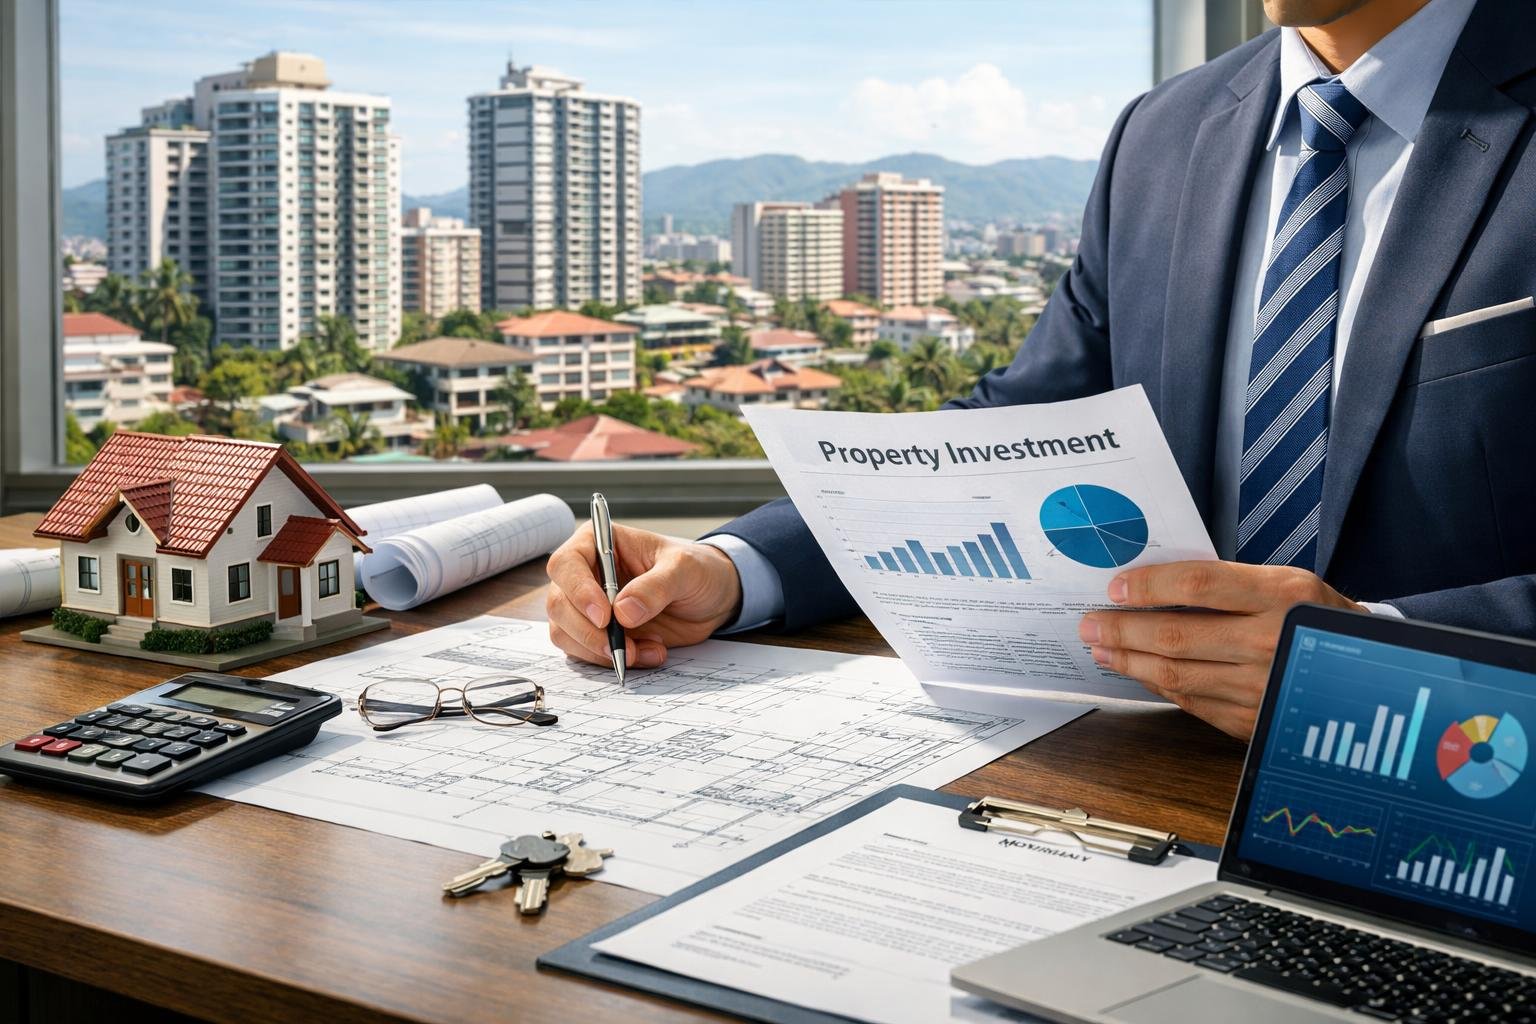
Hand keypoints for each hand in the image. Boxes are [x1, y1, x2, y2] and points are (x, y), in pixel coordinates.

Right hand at [545, 523, 743, 670]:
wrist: (713, 599)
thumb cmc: (697, 570)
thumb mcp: (685, 570)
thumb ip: (656, 587)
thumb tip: (622, 612)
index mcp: (599, 544)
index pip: (566, 564)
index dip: (578, 591)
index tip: (604, 616)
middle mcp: (586, 574)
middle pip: (559, 604)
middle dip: (587, 632)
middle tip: (621, 647)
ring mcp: (588, 607)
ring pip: (565, 633)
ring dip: (600, 651)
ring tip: (646, 651)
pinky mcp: (597, 634)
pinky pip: (585, 653)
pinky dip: (611, 661)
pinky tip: (649, 654)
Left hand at [1078, 561, 1361, 738]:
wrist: (1371, 674)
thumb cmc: (1316, 619)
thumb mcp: (1287, 585)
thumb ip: (1229, 585)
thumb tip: (1154, 586)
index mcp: (1284, 596)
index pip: (1199, 586)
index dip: (1150, 586)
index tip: (1115, 588)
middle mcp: (1272, 642)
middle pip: (1178, 636)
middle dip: (1123, 629)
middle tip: (1090, 623)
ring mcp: (1263, 686)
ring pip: (1177, 674)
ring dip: (1130, 660)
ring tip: (1103, 647)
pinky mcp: (1255, 720)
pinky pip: (1192, 702)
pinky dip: (1157, 684)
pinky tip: (1137, 670)